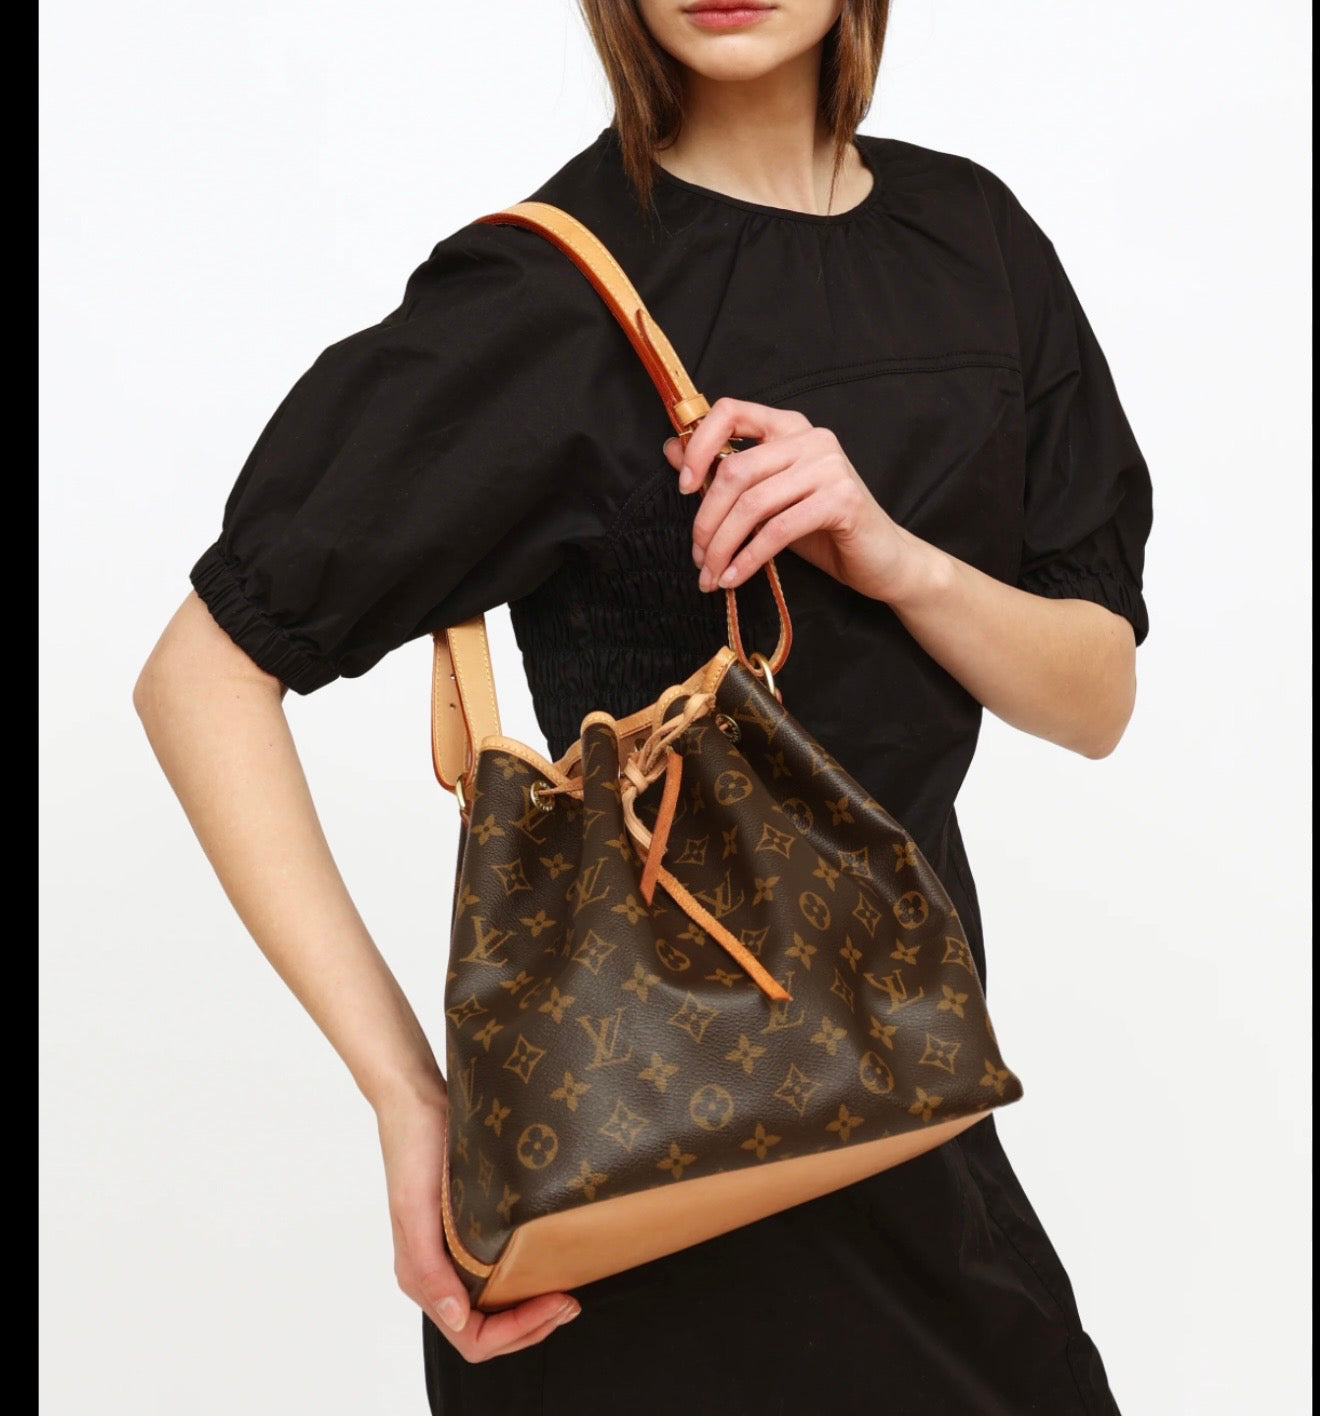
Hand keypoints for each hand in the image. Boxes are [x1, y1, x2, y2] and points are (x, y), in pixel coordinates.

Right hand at [376, 1082, 580, 1360]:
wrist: (417, 1100)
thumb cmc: (413, 1151)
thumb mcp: (415, 1210)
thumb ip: (430, 1270)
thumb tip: (456, 1319)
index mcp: (421, 1278)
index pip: (472, 1337)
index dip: (517, 1332)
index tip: (557, 1301)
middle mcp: (436, 1274)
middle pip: (485, 1331)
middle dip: (531, 1327)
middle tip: (572, 1302)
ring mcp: (451, 1254)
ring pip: (492, 1308)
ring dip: (530, 1311)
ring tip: (566, 1289)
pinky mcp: (465, 1231)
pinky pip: (494, 1276)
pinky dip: (523, 1283)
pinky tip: (546, 1263)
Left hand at [663, 398, 935, 604]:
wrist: (881, 559)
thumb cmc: (821, 528)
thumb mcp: (767, 498)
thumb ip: (726, 472)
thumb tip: (671, 449)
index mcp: (788, 427)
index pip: (731, 412)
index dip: (698, 446)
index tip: (684, 488)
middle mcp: (810, 438)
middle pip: (735, 470)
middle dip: (707, 520)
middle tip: (698, 556)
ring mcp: (828, 466)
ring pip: (752, 504)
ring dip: (724, 545)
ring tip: (711, 574)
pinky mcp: (841, 500)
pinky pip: (778, 529)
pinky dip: (749, 558)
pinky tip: (735, 577)